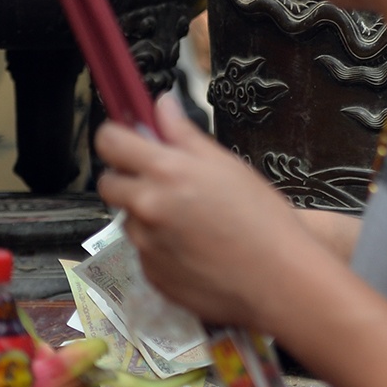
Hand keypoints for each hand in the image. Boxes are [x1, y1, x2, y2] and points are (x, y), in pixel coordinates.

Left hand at [92, 93, 310, 328]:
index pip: (109, 141)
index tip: (129, 140)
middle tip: (165, 182)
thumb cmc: (263, 219)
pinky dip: (162, 246)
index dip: (117, 136)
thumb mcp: (228, 166)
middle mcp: (146, 207)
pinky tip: (196, 248)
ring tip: (192, 222)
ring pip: (129, 219)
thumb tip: (161, 106)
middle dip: (129, 178)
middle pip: (108, 182)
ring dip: (148, 215)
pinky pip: (145, 251)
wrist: (278, 280)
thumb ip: (185, 135)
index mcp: (166, 172)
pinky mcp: (150, 274)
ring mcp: (144, 244)